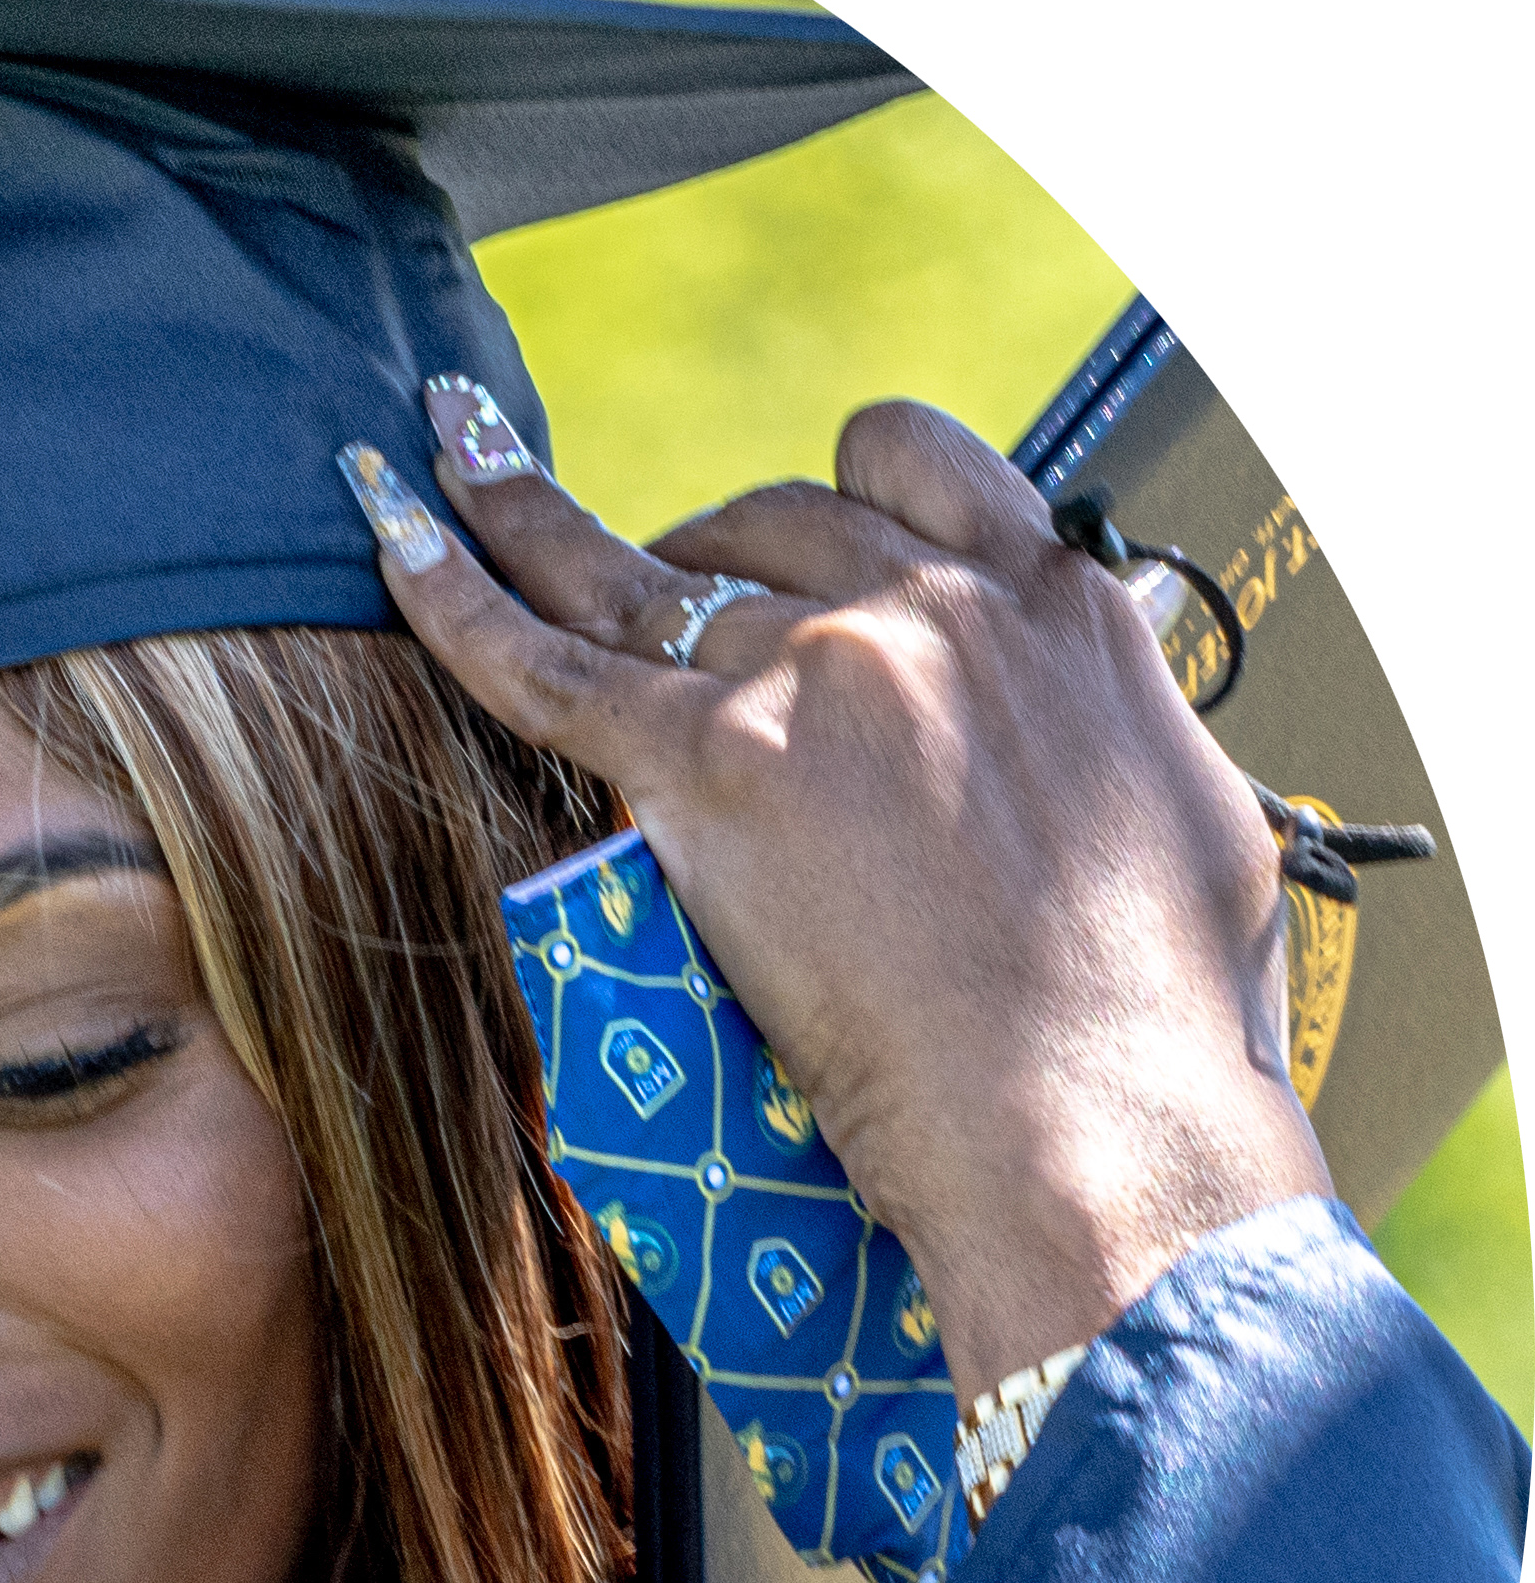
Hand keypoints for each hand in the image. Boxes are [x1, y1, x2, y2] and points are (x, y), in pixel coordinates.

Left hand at [360, 383, 1329, 1405]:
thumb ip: (1123, 742)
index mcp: (1054, 608)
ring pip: (638, 570)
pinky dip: (453, 589)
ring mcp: (813, 674)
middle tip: (640, 610)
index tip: (784, 535)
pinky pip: (542, 657)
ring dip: (549, 536)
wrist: (1094, 1112)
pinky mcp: (711, 763)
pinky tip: (394, 529)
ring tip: (463, 481)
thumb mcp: (1187, 821)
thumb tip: (1113, 751)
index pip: (911, 469)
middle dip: (693, 556)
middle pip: (763, 523)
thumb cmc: (1157, 1018)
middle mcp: (931, 608)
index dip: (828, 495)